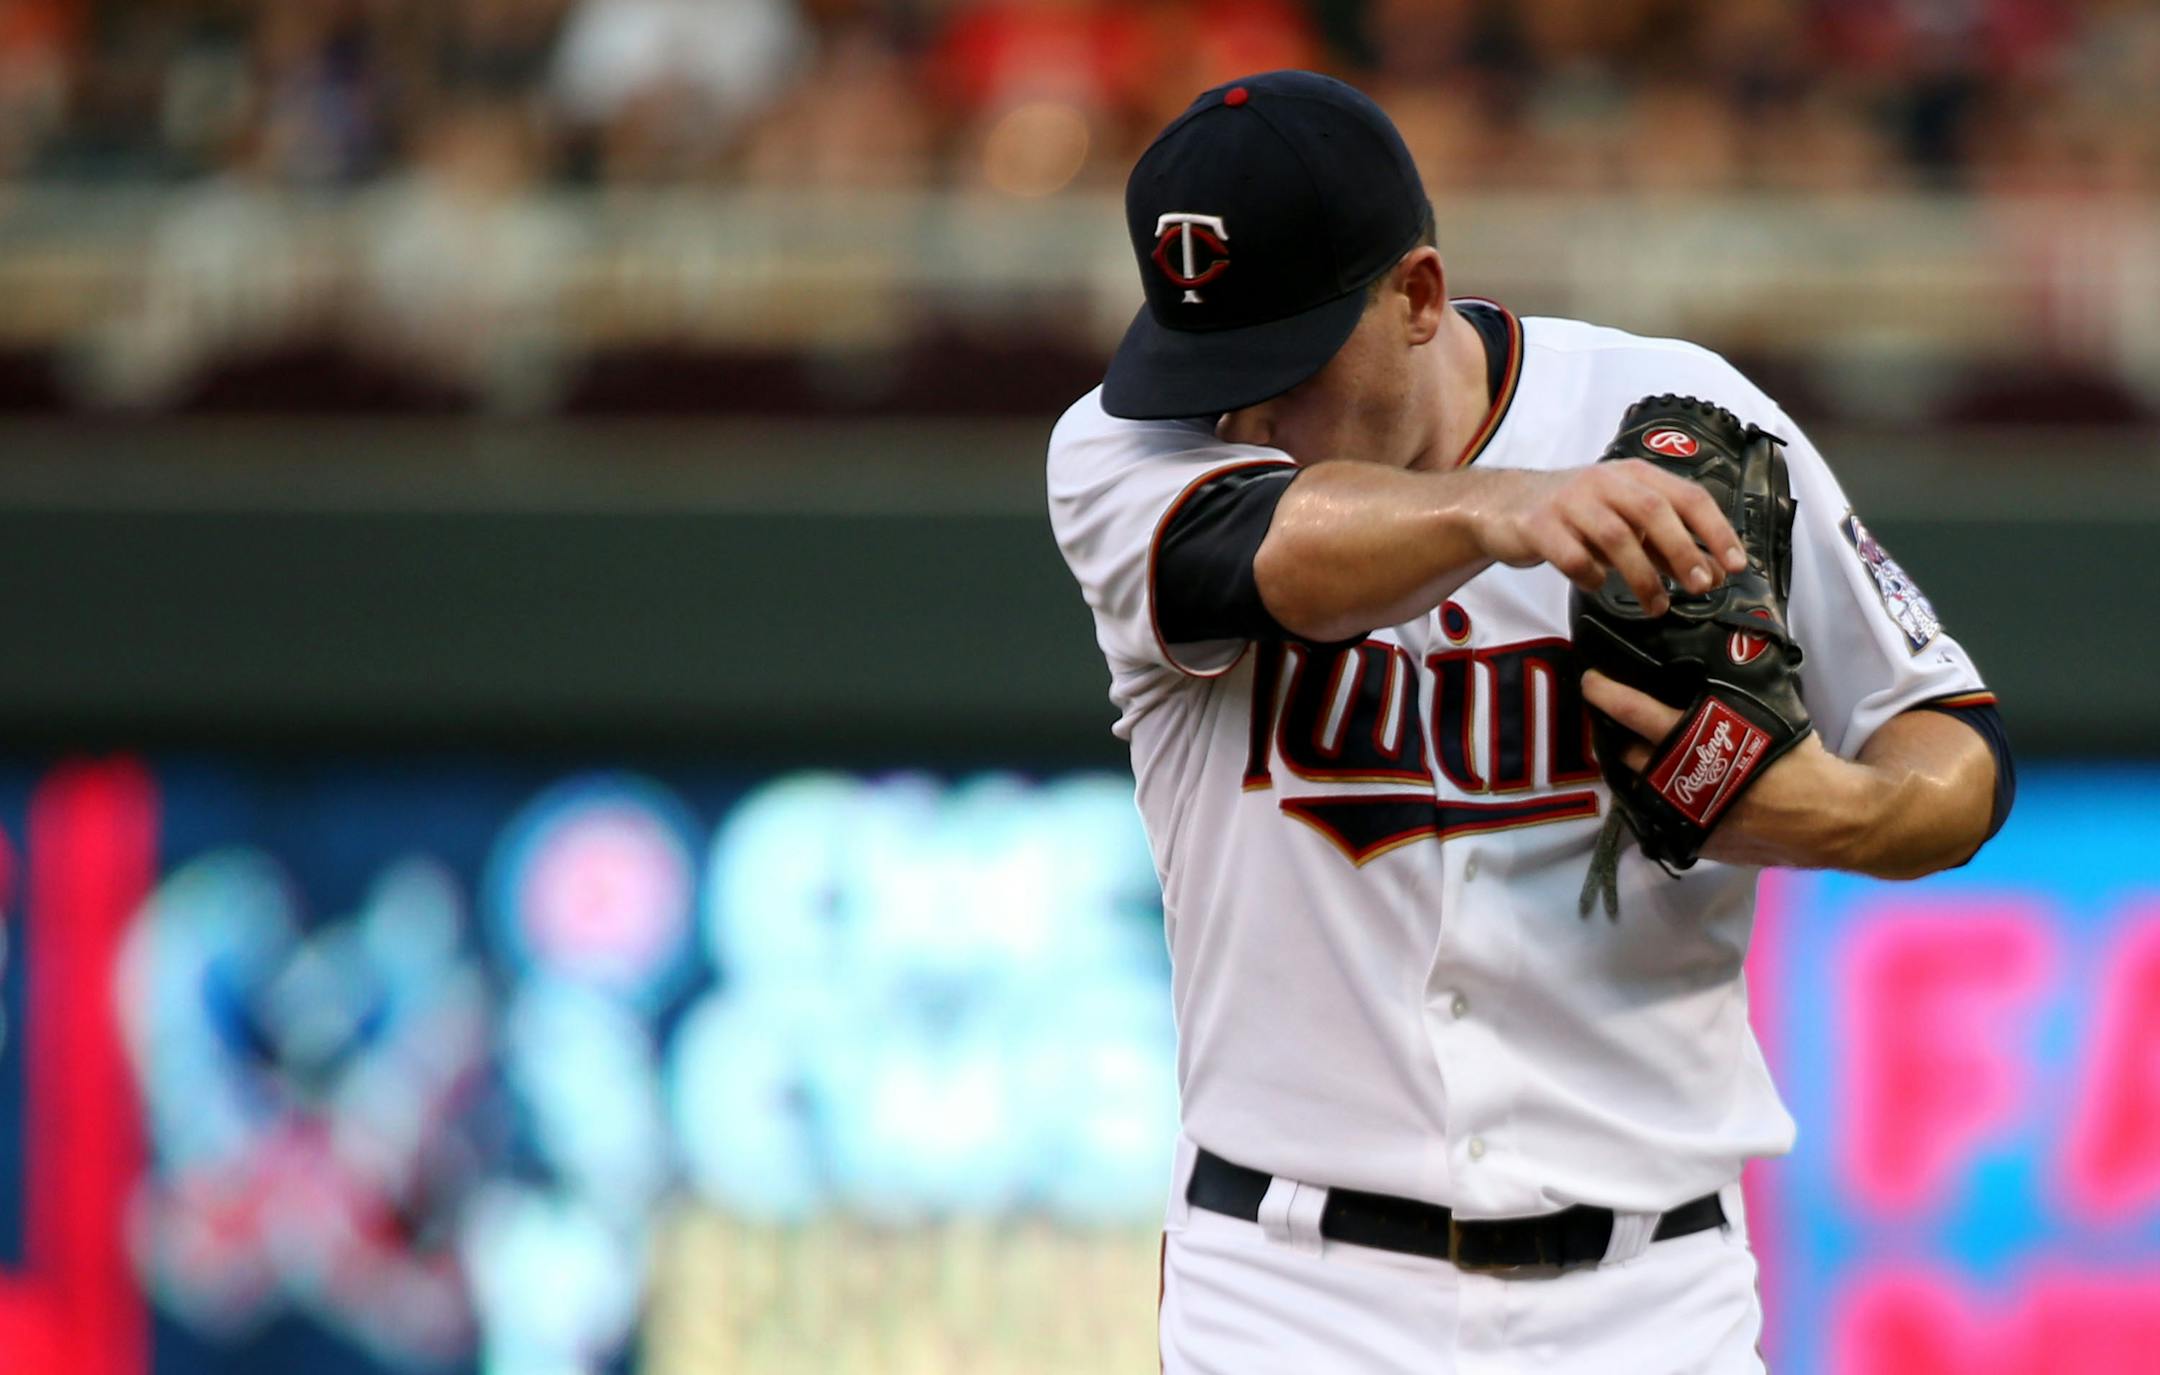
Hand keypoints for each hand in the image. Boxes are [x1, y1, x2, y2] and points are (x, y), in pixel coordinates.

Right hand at [1475, 463, 1748, 615]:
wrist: (1503, 505)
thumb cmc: (1575, 515)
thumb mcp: (1625, 522)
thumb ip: (1664, 545)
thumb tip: (1711, 574)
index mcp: (1633, 475)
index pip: (1687, 496)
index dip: (1715, 530)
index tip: (1736, 565)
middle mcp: (1603, 481)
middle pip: (1653, 511)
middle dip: (1683, 551)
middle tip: (1700, 587)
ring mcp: (1569, 501)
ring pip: (1615, 537)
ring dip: (1642, 576)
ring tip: (1657, 606)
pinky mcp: (1538, 524)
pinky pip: (1572, 556)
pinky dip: (1591, 576)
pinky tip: (1596, 586)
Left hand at [1581, 669, 1866, 868]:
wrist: (1835, 821)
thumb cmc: (1805, 765)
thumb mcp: (1767, 723)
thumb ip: (1728, 710)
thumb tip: (1703, 682)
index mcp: (1703, 747)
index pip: (1643, 716)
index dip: (1612, 697)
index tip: (1591, 682)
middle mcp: (1687, 784)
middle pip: (1631, 759)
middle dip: (1618, 741)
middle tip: (1612, 725)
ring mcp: (1688, 819)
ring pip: (1642, 792)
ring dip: (1636, 774)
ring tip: (1635, 755)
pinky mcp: (1699, 843)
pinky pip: (1664, 818)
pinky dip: (1660, 801)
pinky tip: (1663, 789)